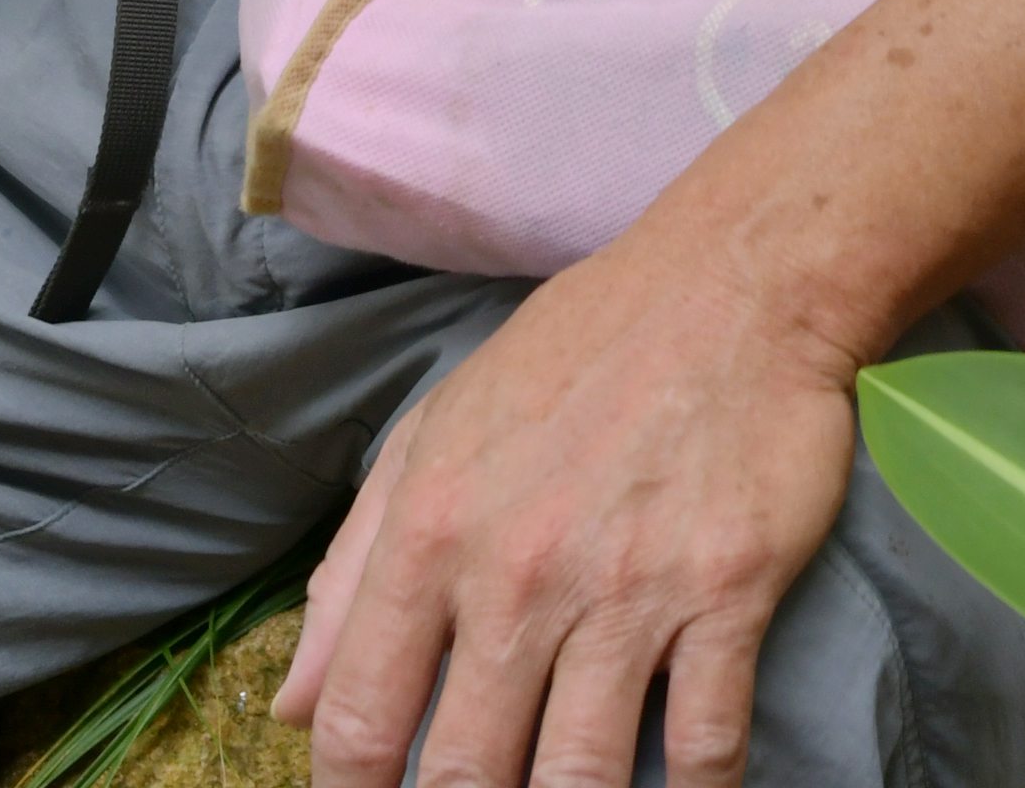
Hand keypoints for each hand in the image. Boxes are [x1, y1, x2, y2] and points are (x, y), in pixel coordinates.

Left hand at [277, 228, 860, 787]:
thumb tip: (294, 705)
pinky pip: (704, 745)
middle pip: (467, 775)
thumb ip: (355, 574)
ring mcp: (626, 591)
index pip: (359, 719)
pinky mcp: (727, 594)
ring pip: (579, 779)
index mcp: (430, 532)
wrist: (731, 285)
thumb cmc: (575, 356)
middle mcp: (517, 574)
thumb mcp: (435, 436)